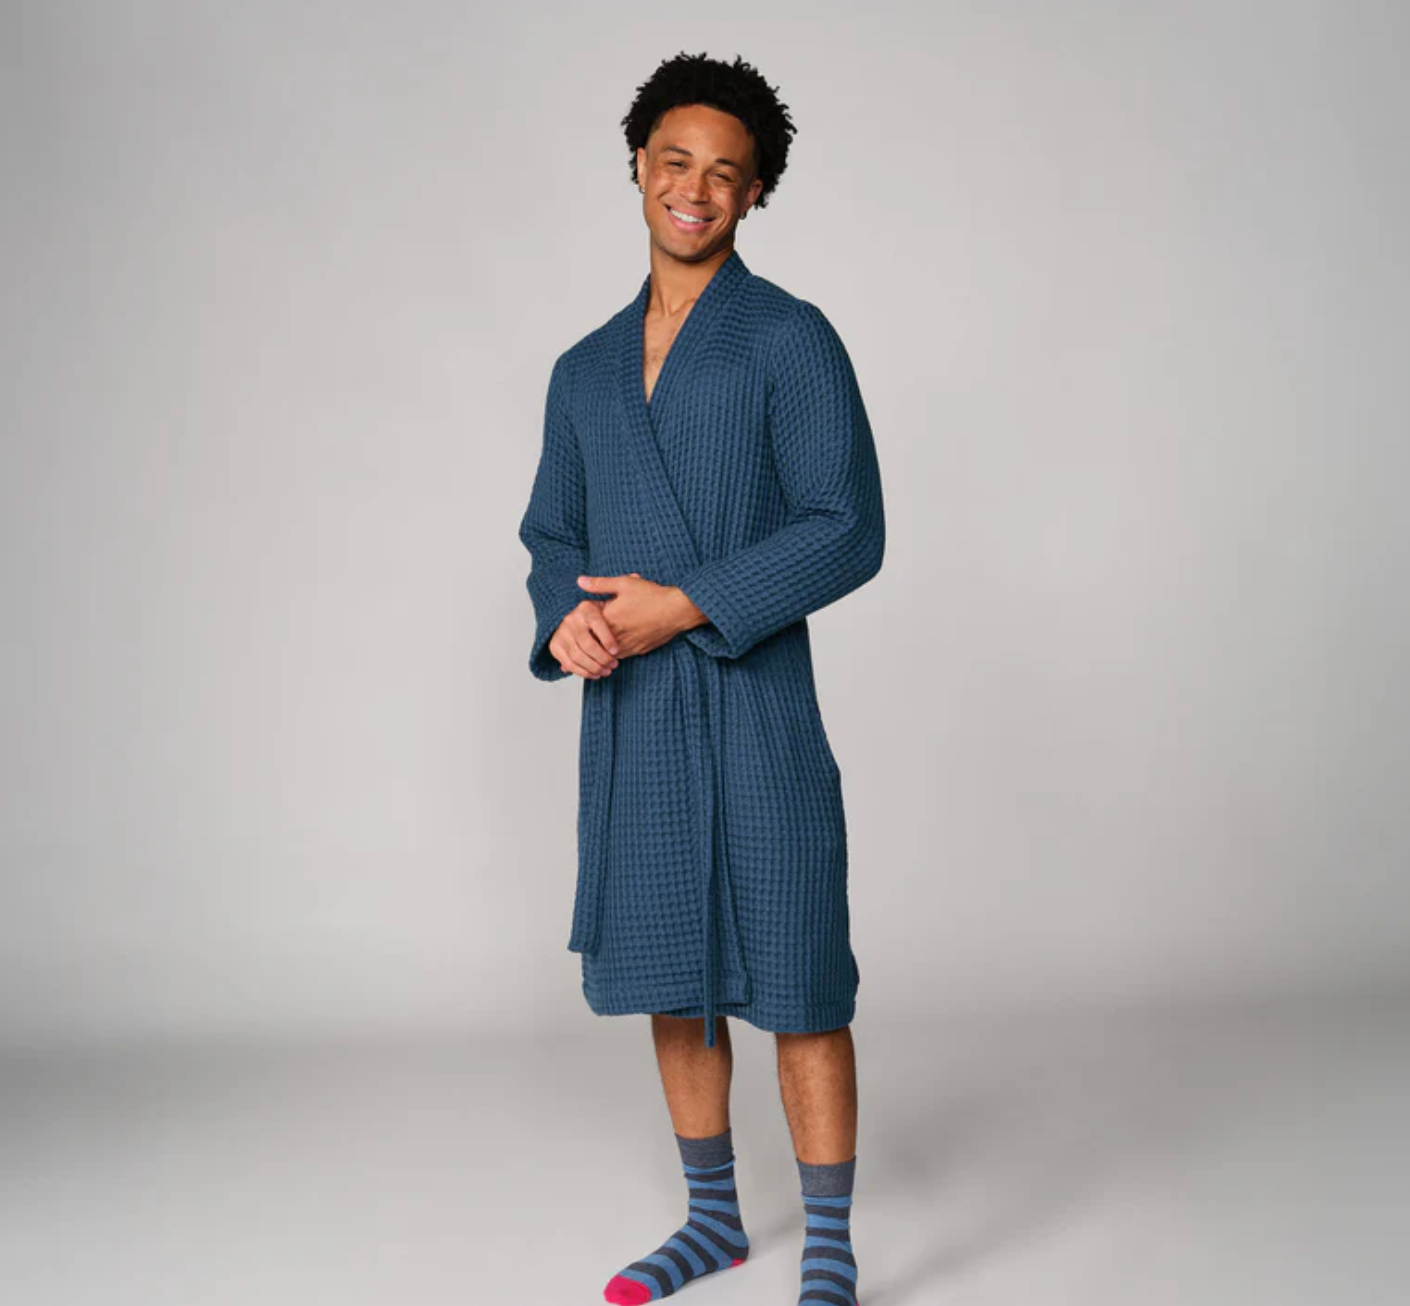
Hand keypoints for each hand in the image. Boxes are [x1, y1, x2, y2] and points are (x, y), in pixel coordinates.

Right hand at [548, 599, 620, 679]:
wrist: (571, 619)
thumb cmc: (597, 617)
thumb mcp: (607, 609)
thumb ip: (617, 614)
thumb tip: (630, 625)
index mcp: (585, 608)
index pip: (597, 623)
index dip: (607, 639)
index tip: (616, 651)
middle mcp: (571, 620)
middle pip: (587, 644)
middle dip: (603, 658)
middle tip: (614, 664)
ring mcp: (561, 633)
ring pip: (578, 656)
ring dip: (594, 667)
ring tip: (607, 671)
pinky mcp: (555, 646)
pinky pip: (569, 664)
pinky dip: (583, 672)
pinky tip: (595, 674)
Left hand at [575, 572, 705, 659]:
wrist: (676, 611)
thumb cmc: (652, 596)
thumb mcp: (624, 583)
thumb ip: (599, 584)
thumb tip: (580, 581)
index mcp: (609, 619)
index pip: (586, 630)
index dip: (580, 628)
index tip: (576, 626)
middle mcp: (616, 636)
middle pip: (593, 646)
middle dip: (588, 642)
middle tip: (581, 640)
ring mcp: (628, 646)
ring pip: (606, 655)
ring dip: (601, 651)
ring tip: (596, 646)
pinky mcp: (638, 651)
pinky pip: (621, 657)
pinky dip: (615, 654)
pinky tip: (613, 648)